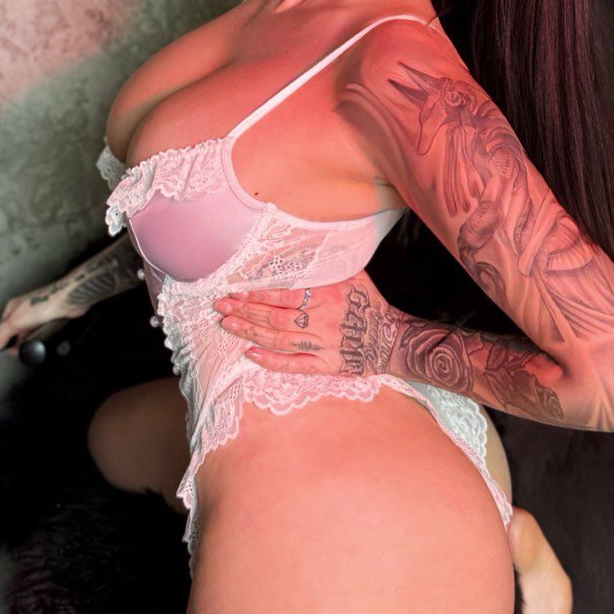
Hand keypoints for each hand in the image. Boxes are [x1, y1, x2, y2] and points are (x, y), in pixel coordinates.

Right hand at [0, 277, 87, 355]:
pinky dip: (42, 339)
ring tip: (34, 347)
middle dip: (19, 343)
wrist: (70, 299)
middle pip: (16, 333)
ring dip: (32, 342)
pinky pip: (42, 334)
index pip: (2, 330)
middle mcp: (24, 311)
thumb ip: (2, 333)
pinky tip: (44, 342)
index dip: (4, 342)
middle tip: (23, 350)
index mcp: (13, 308)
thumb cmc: (45, 303)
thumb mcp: (17, 320)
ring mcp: (37, 316)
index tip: (9, 351)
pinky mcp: (49, 320)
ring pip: (30, 335)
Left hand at [211, 269, 403, 377]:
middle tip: (221, 307)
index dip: (257, 294)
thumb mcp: (353, 274)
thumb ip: (326, 265)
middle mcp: (322, 320)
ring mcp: (323, 345)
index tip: (235, 291)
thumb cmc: (369, 302)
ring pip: (280, 340)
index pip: (284, 295)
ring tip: (228, 326)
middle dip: (245, 312)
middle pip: (276, 317)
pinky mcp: (326, 366)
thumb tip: (301, 247)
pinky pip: (295, 365)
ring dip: (251, 333)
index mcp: (327, 295)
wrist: (392, 338)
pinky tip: (250, 356)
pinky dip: (271, 362)